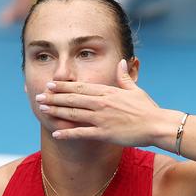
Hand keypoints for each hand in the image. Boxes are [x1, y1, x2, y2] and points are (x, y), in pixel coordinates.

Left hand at [35, 60, 178, 146]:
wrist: (157, 125)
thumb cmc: (147, 108)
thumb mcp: (135, 89)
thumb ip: (124, 77)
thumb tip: (122, 62)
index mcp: (107, 91)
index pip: (80, 87)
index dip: (63, 86)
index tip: (50, 84)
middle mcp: (101, 103)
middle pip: (72, 99)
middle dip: (53, 98)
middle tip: (38, 97)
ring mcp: (101, 118)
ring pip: (73, 113)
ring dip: (56, 111)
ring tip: (42, 110)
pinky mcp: (104, 133)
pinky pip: (81, 133)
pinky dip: (67, 133)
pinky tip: (55, 133)